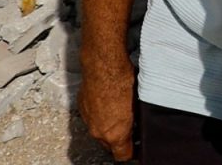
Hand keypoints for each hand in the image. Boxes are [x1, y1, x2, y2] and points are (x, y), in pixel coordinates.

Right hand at [79, 45, 135, 160]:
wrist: (103, 65)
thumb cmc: (123, 80)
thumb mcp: (138, 104)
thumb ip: (136, 121)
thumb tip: (138, 124)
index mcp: (114, 134)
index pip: (123, 155)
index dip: (133, 153)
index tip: (138, 149)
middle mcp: (98, 131)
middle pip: (109, 146)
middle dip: (120, 141)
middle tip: (132, 131)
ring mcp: (88, 121)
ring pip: (100, 132)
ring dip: (109, 128)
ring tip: (121, 115)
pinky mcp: (83, 109)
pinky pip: (93, 119)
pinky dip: (100, 116)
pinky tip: (110, 104)